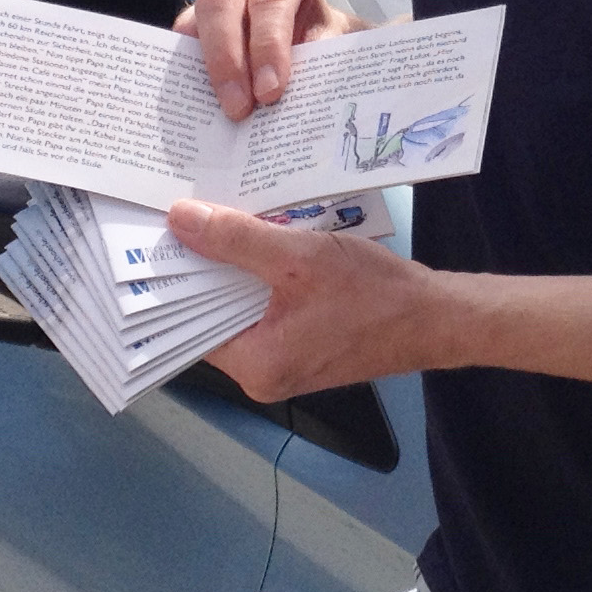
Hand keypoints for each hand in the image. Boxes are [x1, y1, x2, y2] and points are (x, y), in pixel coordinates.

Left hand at [169, 200, 455, 401]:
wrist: (437, 316)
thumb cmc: (375, 295)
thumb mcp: (300, 257)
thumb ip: (237, 239)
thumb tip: (181, 220)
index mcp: (254, 364)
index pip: (186, 322)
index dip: (173, 276)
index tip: (154, 235)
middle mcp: (262, 374)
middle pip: (210, 314)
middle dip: (202, 266)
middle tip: (183, 217)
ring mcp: (283, 363)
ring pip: (238, 308)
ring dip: (234, 269)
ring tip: (219, 222)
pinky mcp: (301, 347)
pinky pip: (264, 310)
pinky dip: (259, 279)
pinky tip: (259, 242)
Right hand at [177, 0, 360, 121]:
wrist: (308, 36)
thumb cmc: (322, 36)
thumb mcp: (333, 43)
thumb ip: (319, 63)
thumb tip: (300, 102)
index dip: (268, 45)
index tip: (270, 92)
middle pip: (220, 2)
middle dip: (227, 59)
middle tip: (238, 109)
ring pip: (193, 24)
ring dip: (206, 72)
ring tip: (222, 114)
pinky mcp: (191, 24)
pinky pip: (180, 47)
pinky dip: (189, 78)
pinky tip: (203, 108)